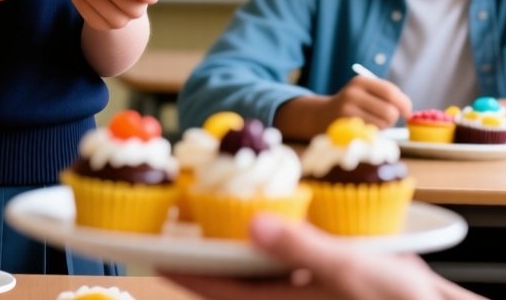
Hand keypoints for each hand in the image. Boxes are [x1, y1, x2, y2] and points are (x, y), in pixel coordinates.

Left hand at [164, 214, 476, 299]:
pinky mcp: (331, 286)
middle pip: (235, 279)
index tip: (152, 250)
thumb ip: (302, 248)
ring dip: (241, 247)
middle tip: (175, 226)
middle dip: (206, 256)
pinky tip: (281, 219)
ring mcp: (310, 293)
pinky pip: (291, 266)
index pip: (220, 287)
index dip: (184, 269)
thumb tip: (252, 225)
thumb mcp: (353, 270)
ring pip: (262, 272)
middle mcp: (292, 299)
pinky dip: (279, 244)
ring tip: (218, 214)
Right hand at [278, 77, 411, 138]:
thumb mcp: (364, 93)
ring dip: (384, 128)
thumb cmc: (352, 105)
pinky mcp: (345, 126)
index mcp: (360, 81)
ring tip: (372, 124)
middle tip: (386, 120)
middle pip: (390, 110)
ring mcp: (347, 110)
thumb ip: (385, 96)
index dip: (404, 103)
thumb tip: (408, 111)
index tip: (408, 112)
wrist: (320, 115)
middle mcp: (352, 93)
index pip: (390, 91)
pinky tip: (365, 130)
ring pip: (383, 124)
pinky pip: (372, 134)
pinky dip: (374, 134)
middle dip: (393, 118)